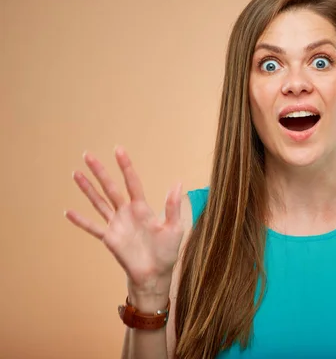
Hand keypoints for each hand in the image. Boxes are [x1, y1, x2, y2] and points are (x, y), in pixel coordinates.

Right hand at [64, 146, 183, 298]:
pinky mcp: (109, 238)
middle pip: (110, 187)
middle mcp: (127, 212)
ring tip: (76, 174)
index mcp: (142, 208)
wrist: (155, 275)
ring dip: (87, 189)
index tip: (118, 150)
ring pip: (98, 202)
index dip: (125, 166)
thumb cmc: (167, 251)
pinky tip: (67, 212)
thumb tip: (178, 183)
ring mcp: (116, 225)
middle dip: (100, 171)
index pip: (132, 182)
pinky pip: (92, 228)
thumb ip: (173, 206)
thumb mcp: (174, 227)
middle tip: (87, 155)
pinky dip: (80, 221)